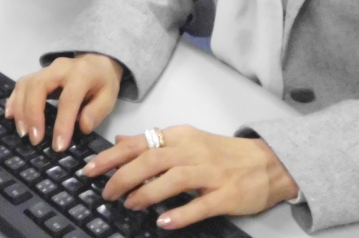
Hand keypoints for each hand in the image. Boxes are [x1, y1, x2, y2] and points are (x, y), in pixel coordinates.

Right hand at [5, 54, 122, 151]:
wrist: (96, 62)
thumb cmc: (102, 83)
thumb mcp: (109, 97)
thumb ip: (97, 112)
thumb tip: (82, 126)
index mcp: (81, 74)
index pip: (68, 99)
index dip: (62, 124)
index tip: (58, 146)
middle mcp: (59, 68)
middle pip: (38, 87)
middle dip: (33, 114)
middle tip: (34, 139)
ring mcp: (45, 69)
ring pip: (26, 85)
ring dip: (21, 110)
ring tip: (23, 133)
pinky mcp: (36, 74)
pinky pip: (20, 85)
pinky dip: (13, 100)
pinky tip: (10, 116)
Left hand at [81, 126, 298, 230]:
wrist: (268, 162)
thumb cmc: (222, 153)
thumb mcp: (186, 140)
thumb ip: (153, 141)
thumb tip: (120, 140)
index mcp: (181, 136)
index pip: (140, 142)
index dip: (112, 155)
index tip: (90, 169)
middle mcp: (193, 151)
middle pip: (153, 159)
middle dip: (124, 175)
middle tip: (106, 192)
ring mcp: (211, 173)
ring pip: (174, 179)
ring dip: (148, 192)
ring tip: (129, 204)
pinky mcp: (226, 195)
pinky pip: (201, 204)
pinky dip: (180, 213)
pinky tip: (163, 222)